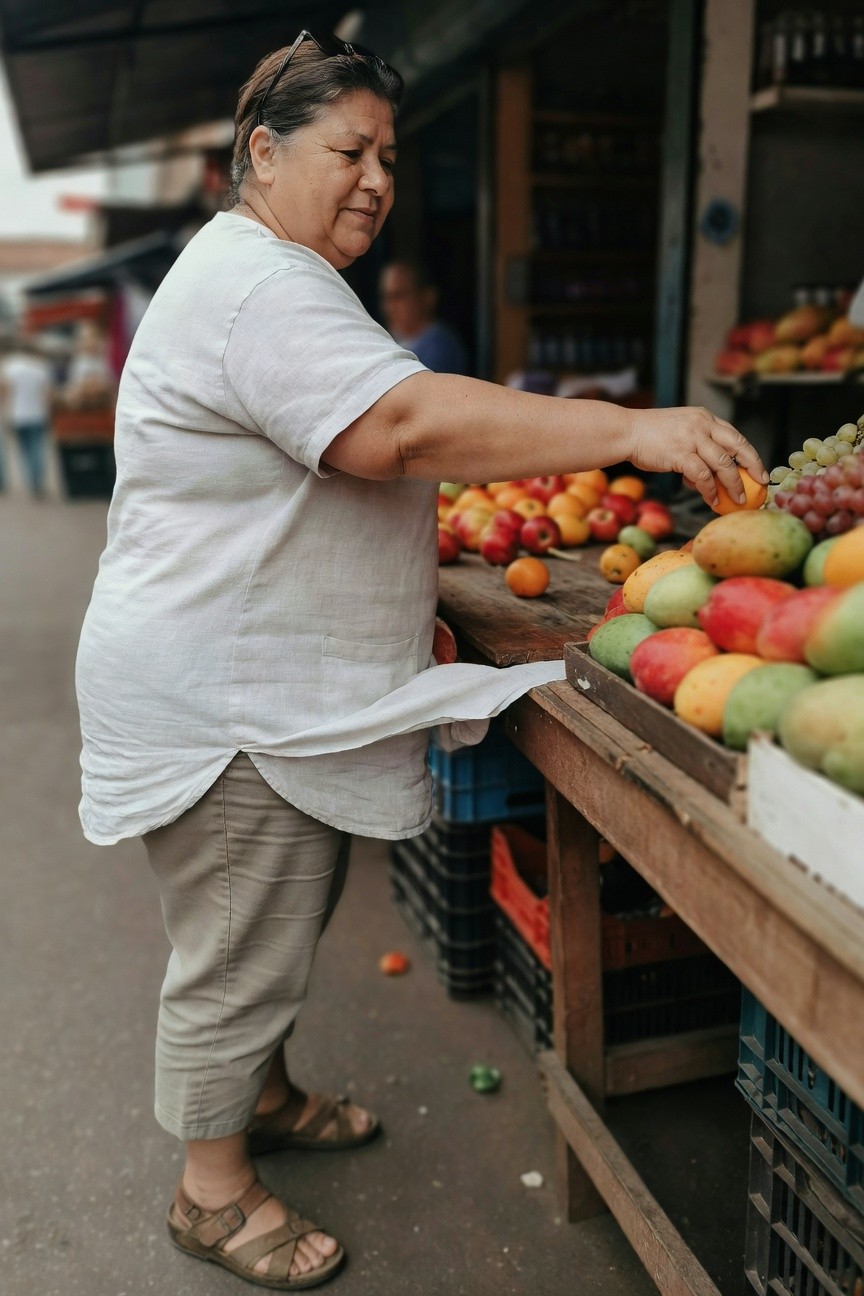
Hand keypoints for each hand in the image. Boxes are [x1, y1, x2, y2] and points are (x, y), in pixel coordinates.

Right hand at [625, 406, 767, 507]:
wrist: (625, 432)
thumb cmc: (648, 436)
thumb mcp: (679, 433)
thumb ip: (696, 450)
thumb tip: (707, 478)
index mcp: (704, 418)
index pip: (735, 436)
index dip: (750, 454)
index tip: (758, 470)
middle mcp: (702, 425)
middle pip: (738, 446)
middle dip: (753, 467)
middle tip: (760, 484)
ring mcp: (692, 438)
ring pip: (724, 464)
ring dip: (733, 484)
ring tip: (738, 500)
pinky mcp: (680, 454)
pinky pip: (703, 476)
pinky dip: (710, 490)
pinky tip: (712, 500)